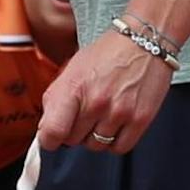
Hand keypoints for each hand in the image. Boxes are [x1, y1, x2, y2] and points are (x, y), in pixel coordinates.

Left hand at [34, 26, 172, 156]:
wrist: (144, 41)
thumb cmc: (107, 53)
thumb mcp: (72, 69)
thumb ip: (55, 101)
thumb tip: (46, 132)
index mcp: (73, 87)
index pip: (52, 132)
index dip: (49, 138)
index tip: (52, 135)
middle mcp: (96, 102)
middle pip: (73, 141)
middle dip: (74, 130)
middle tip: (84, 112)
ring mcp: (119, 112)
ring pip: (96, 146)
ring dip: (96, 135)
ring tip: (103, 114)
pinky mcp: (140, 119)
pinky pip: (119, 148)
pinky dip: (115, 141)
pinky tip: (116, 123)